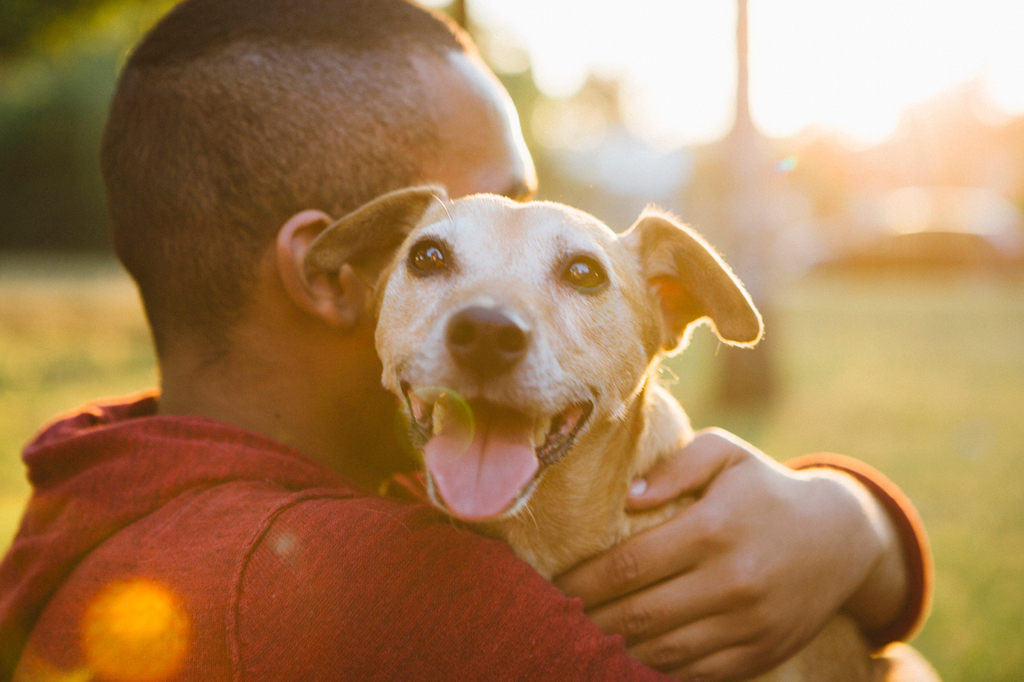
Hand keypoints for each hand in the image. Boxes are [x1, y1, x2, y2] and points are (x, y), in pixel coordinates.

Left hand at [554, 429, 906, 681]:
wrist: (842, 538)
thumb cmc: (766, 488)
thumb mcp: (728, 454)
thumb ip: (676, 466)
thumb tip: (627, 496)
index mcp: (714, 528)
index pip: (630, 564)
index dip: (585, 580)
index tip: (553, 584)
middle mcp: (732, 581)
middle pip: (640, 615)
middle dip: (589, 620)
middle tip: (553, 618)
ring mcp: (748, 625)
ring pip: (664, 652)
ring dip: (614, 651)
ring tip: (580, 641)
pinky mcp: (759, 654)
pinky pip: (696, 674)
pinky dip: (657, 670)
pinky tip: (627, 659)